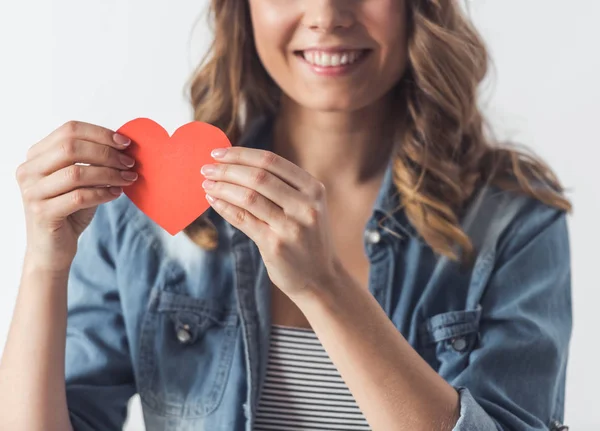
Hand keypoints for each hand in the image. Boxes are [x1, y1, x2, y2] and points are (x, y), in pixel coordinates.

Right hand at [16, 121, 137, 270]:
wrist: (51, 250)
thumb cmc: (69, 212)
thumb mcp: (81, 182)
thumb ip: (92, 162)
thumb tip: (123, 147)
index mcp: (36, 156)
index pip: (69, 130)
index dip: (100, 134)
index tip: (125, 143)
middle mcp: (28, 171)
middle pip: (71, 147)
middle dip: (106, 153)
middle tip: (129, 162)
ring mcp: (32, 192)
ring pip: (76, 172)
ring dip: (109, 174)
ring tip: (128, 179)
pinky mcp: (42, 213)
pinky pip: (79, 197)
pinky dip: (103, 193)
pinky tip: (117, 194)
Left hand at [201, 147, 340, 299]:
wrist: (320, 279)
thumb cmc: (307, 238)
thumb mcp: (306, 207)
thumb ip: (282, 187)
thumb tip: (237, 164)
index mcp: (313, 188)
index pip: (271, 161)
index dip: (241, 154)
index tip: (218, 153)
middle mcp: (305, 205)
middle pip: (258, 176)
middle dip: (227, 169)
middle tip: (206, 169)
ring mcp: (291, 226)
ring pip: (249, 197)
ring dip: (222, 188)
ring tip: (206, 184)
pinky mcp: (275, 245)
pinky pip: (243, 219)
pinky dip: (224, 208)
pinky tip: (213, 201)